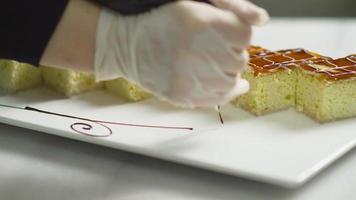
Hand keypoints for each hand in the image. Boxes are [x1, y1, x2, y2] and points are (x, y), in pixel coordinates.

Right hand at [95, 0, 268, 107]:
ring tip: (206, 62)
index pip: (244, 35)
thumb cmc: (161, 19)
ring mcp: (188, 77)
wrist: (126, 42)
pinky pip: (218, 98)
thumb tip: (261, 19)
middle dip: (231, 52)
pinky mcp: (182, 95)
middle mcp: (196, 51)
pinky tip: (214, 79)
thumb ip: (232, 7)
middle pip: (239, 60)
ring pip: (231, 81)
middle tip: (211, 47)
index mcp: (200, 23)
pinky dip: (222, 90)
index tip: (224, 32)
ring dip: (225, 71)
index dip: (236, 33)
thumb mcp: (195, 1)